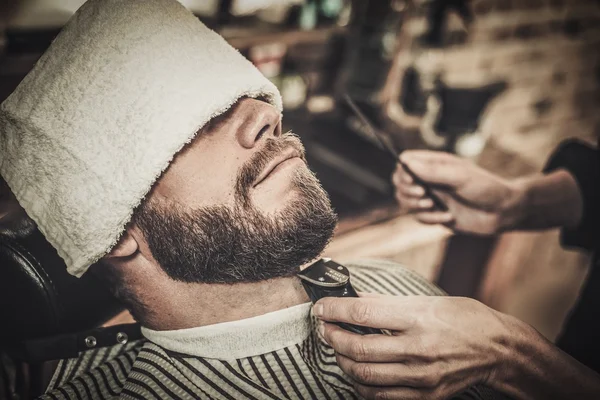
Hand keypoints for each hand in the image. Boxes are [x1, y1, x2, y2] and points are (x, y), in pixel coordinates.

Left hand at [313, 294, 518, 399]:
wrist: (499, 349)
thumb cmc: (464, 319)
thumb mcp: (428, 301)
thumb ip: (388, 303)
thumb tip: (355, 301)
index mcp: (418, 318)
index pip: (363, 314)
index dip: (335, 310)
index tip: (321, 307)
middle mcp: (418, 348)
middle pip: (359, 348)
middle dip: (332, 337)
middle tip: (324, 328)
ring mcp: (421, 376)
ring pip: (364, 375)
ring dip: (342, 361)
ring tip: (338, 349)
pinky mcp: (425, 395)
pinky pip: (381, 396)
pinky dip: (361, 385)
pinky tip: (356, 373)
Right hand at [392, 150, 522, 234]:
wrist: (504, 213)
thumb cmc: (486, 188)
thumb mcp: (460, 176)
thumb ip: (432, 171)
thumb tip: (406, 162)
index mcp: (435, 164)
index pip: (406, 161)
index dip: (404, 171)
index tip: (414, 181)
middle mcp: (430, 179)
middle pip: (399, 182)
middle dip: (407, 191)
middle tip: (424, 195)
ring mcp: (431, 197)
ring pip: (405, 201)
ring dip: (415, 206)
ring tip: (433, 206)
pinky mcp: (435, 214)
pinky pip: (419, 218)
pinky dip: (430, 219)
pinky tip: (448, 217)